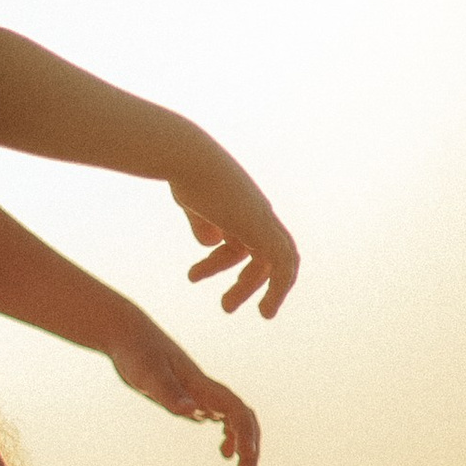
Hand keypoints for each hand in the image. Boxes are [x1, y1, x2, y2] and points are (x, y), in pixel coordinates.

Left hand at [107, 308, 261, 465]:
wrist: (128, 333)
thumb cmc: (136, 352)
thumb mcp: (148, 374)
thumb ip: (169, 393)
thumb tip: (192, 412)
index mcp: (202, 386)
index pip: (237, 412)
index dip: (246, 436)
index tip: (244, 461)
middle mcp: (207, 390)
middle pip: (243, 419)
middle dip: (250, 448)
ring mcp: (200, 392)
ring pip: (235, 420)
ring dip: (243, 445)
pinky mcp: (190, 394)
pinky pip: (220, 417)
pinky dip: (229, 435)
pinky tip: (223, 452)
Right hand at [169, 140, 299, 318]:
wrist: (185, 156)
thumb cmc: (182, 171)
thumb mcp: (192, 202)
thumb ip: (203, 221)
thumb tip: (211, 242)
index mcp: (243, 205)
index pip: (246, 239)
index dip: (231, 260)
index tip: (199, 273)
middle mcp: (258, 211)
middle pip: (264, 252)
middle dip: (246, 281)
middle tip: (225, 307)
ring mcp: (262, 217)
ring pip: (274, 261)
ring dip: (251, 287)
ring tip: (227, 308)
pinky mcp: (263, 227)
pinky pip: (283, 265)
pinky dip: (279, 289)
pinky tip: (265, 309)